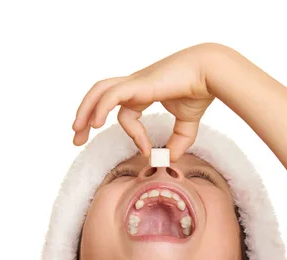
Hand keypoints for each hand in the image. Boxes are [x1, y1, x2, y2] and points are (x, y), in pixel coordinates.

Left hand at [72, 43, 218, 161]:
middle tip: (76, 139)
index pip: (127, 115)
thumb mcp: (187, 123)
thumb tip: (170, 158)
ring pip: (99, 92)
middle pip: (100, 97)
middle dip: (86, 117)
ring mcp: (135, 82)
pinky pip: (111, 95)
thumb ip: (178, 140)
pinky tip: (95, 124)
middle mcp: (135, 84)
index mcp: (144, 91)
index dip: (135, 136)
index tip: (148, 152)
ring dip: (85, 110)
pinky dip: (100, 108)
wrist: (210, 73)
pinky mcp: (138, 83)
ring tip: (77, 131)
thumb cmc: (200, 91)